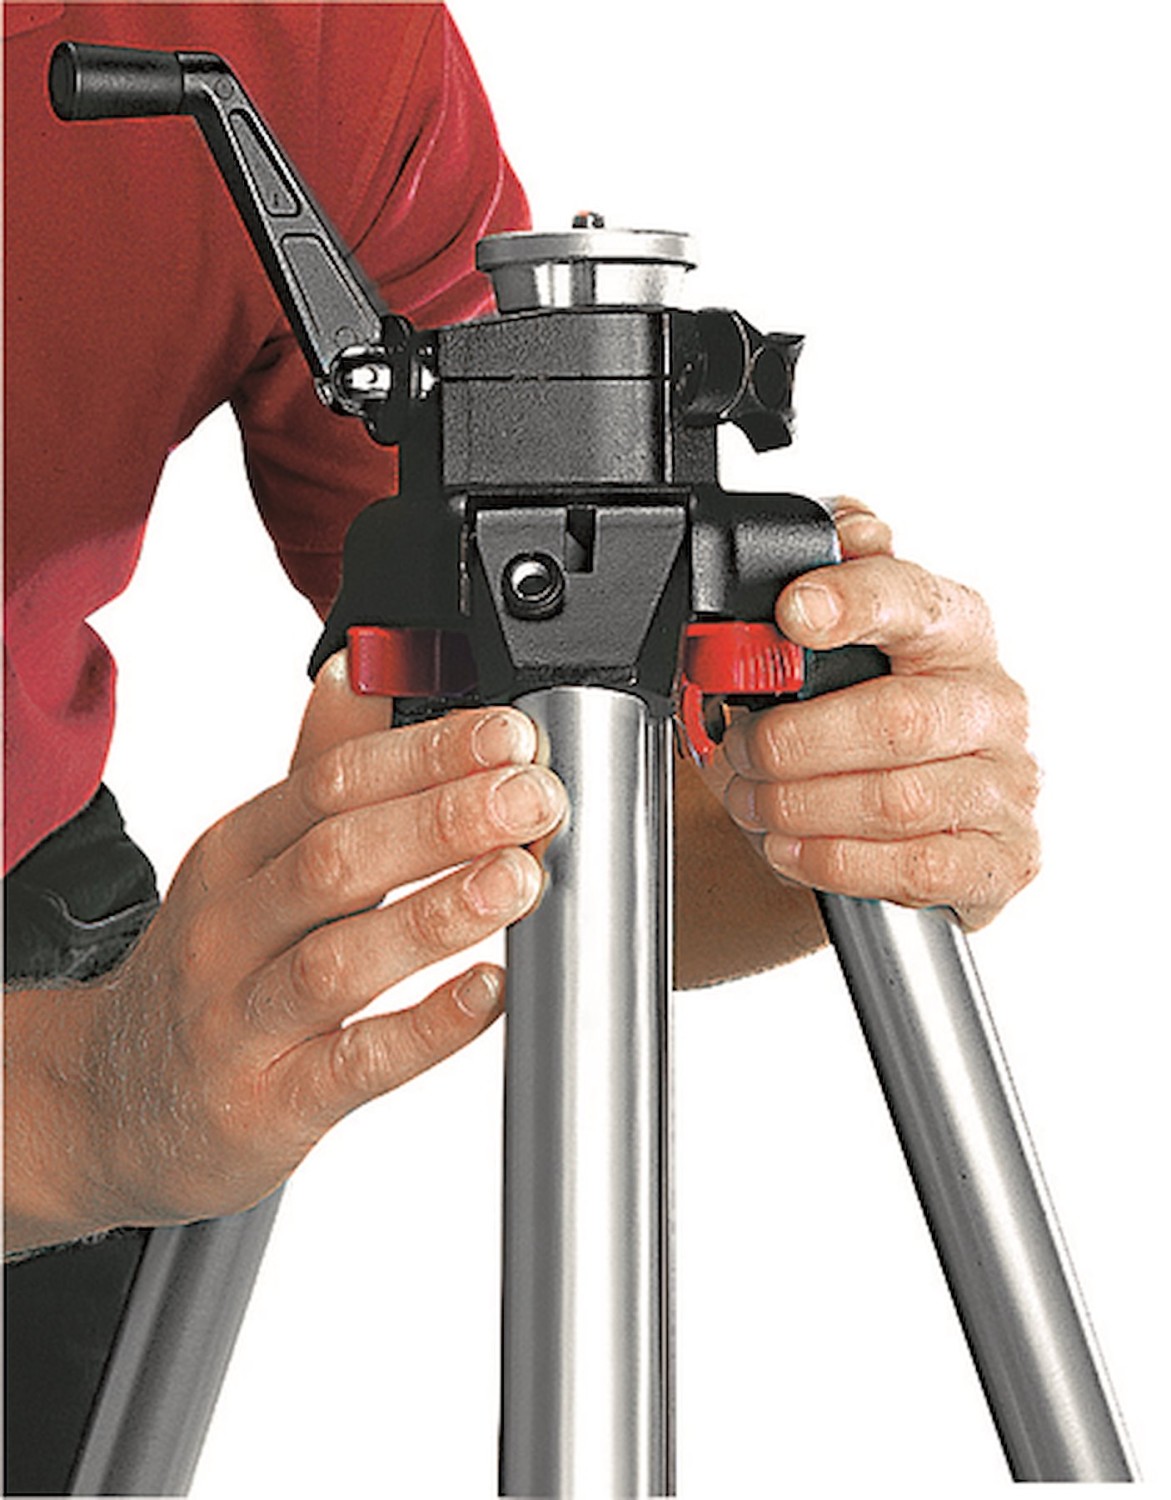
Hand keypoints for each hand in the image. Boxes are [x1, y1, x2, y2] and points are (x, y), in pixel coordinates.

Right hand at [5, 655, 565, 1249]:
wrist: (116, 1107)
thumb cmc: (209, 973)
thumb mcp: (244, 863)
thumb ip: (313, 768)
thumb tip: (362, 667)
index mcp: (235, 854)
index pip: (332, 783)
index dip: (426, 754)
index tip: (509, 737)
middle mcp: (230, 928)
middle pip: (335, 857)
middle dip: (444, 818)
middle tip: (533, 796)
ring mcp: (243, 1020)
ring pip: (339, 957)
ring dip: (436, 912)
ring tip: (519, 877)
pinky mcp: (268, 1105)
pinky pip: (352, 1065)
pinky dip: (424, 1028)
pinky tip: (488, 993)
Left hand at [717, 499, 1039, 929]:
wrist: (896, 821)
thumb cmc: (859, 720)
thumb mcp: (837, 645)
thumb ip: (835, 578)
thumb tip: (847, 527)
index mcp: (954, 627)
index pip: (911, 598)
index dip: (851, 602)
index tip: (792, 613)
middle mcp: (992, 701)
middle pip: (895, 718)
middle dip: (793, 742)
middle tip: (739, 750)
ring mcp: (1007, 783)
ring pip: (898, 800)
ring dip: (801, 806)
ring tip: (752, 802)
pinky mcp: (1004, 857)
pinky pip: (918, 866)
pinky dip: (836, 860)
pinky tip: (790, 848)